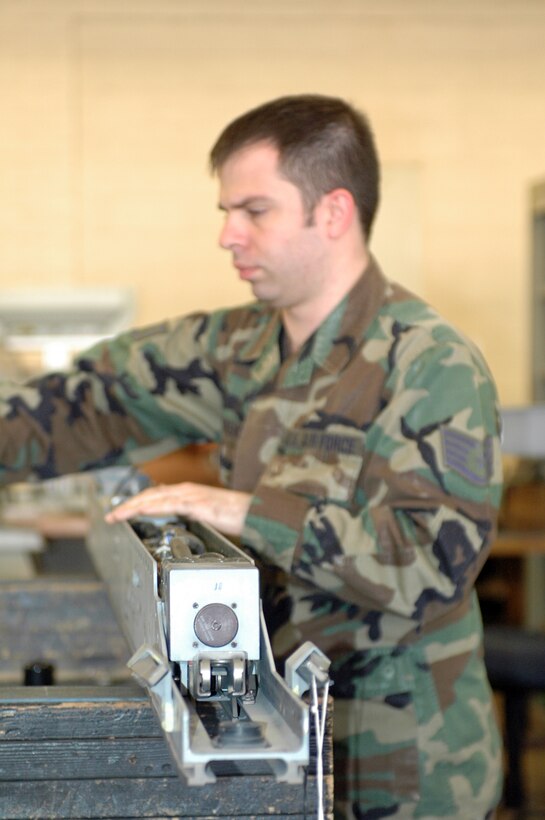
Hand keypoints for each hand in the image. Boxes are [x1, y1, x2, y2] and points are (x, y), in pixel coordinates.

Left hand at [104, 482, 250, 536]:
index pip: (156, 496)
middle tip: (111, 515)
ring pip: (155, 498)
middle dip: (128, 504)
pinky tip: (141, 512)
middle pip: (150, 495)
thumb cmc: (235, 515)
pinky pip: (170, 504)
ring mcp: (192, 495)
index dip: (136, 503)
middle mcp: (187, 490)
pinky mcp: (198, 504)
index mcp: (188, 493)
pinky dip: (152, 507)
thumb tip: (178, 517)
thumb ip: (191, 514)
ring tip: (117, 515)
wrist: (255, 513)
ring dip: (134, 506)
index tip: (121, 511)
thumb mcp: (207, 515)